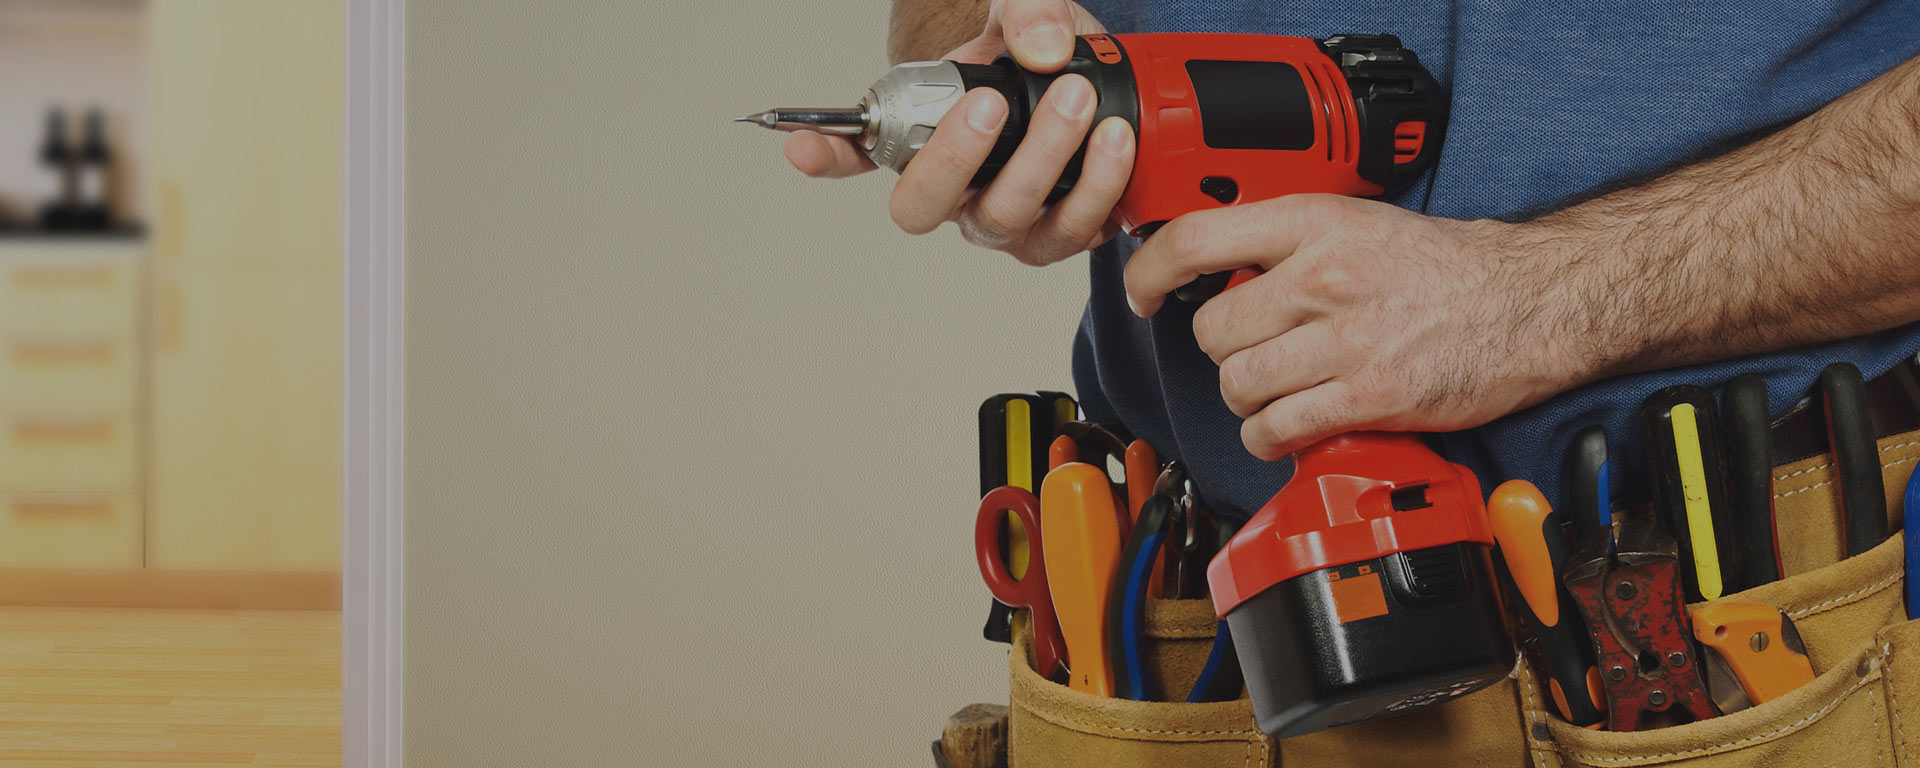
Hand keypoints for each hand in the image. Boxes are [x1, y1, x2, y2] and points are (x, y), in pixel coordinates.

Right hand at [783, 0, 1135, 265]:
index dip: (825, 154)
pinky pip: (1075, 229)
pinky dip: (1099, 188)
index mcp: (923, 139)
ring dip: (1044, 164)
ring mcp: (1008, 219)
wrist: (1096, 80)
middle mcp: (957, 190)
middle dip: (959, 157)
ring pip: (1006, 220)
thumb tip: (1040, 47)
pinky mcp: (1065, 230)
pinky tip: (1116, 142)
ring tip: (1078, 101)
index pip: (857, 151)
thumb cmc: (1039, 50)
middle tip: (994, 103)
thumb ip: (1025, 11)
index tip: (799, 145)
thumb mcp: (1020, 9)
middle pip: (926, 205)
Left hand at [1124, 195, 1589, 459]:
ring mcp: (1345, 340)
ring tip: (1278, 391)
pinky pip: (1276, 429)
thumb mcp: (1357, 222)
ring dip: (1248, 398)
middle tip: (1255, 351)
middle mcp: (1322, 277)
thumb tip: (1214, 270)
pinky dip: (1271, 437)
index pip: (1195, 238)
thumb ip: (1286, 241)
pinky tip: (1288, 427)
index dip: (1150, 272)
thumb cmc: (1444, 268)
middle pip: (1212, 330)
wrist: (1529, 302)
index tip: (1143, 293)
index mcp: (1314, 223)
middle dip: (1224, 350)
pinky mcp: (1368, 396)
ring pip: (1238, 384)